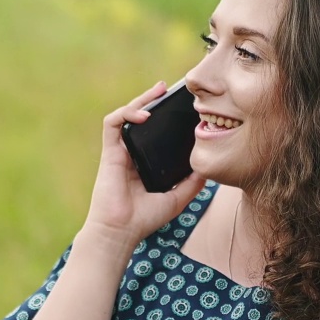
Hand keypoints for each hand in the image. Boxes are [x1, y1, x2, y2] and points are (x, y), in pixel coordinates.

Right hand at [80, 81, 206, 252]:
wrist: (121, 231)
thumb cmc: (144, 219)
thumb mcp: (178, 198)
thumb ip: (193, 183)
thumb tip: (209, 168)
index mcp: (144, 161)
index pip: (153, 132)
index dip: (164, 116)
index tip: (181, 106)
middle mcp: (131, 153)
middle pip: (140, 118)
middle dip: (152, 100)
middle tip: (168, 89)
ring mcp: (119, 151)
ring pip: (126, 115)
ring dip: (140, 100)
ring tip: (157, 91)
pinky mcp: (109, 152)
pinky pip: (113, 123)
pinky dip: (126, 113)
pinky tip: (143, 114)